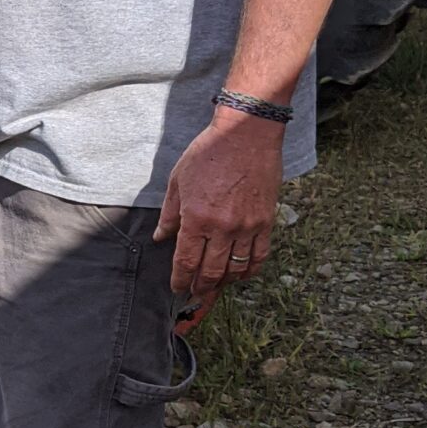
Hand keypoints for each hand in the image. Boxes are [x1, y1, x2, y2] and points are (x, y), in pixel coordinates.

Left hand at [153, 107, 284, 302]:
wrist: (246, 133)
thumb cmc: (208, 152)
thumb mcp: (178, 180)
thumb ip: (169, 214)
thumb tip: (160, 238)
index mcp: (196, 218)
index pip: (186, 262)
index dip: (180, 280)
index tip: (177, 288)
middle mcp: (222, 227)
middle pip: (210, 272)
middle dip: (200, 287)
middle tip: (194, 294)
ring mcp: (247, 226)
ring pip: (235, 269)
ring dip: (223, 283)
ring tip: (215, 286)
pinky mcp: (266, 222)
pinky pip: (259, 257)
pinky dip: (249, 270)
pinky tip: (240, 274)